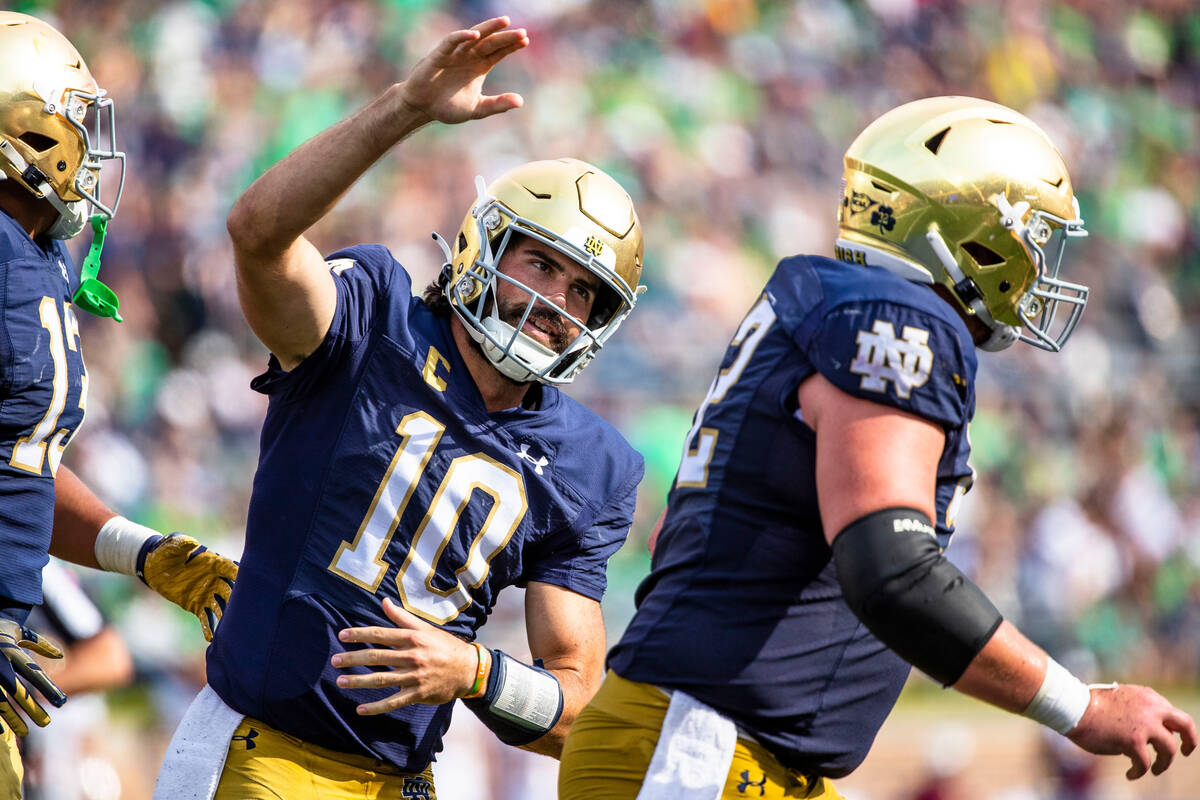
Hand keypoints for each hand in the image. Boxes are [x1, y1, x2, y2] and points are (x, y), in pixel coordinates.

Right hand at [0, 618, 65, 735]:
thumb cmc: (0, 627)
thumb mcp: (21, 631)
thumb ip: (41, 644)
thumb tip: (60, 656)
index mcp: (13, 653)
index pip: (35, 675)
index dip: (49, 689)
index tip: (61, 702)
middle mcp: (0, 665)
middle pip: (19, 692)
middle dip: (32, 708)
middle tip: (46, 723)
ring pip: (0, 702)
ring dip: (13, 718)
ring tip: (25, 731)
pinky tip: (1, 731)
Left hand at [139, 533, 237, 641]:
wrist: (154, 566)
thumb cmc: (166, 551)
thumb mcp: (172, 544)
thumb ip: (182, 544)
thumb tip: (192, 544)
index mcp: (213, 562)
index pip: (230, 568)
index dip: (239, 575)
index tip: (249, 583)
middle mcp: (214, 579)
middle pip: (229, 590)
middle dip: (237, 600)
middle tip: (244, 610)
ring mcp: (206, 593)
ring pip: (220, 606)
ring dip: (225, 616)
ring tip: (230, 629)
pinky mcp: (196, 604)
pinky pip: (205, 617)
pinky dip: (209, 626)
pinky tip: (211, 638)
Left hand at [332, 597, 479, 714]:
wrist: (468, 669)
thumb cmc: (444, 646)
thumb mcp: (425, 629)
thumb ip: (402, 617)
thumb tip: (384, 601)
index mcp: (412, 638)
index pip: (380, 635)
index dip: (360, 634)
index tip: (342, 636)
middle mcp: (412, 656)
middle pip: (376, 657)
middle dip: (353, 659)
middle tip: (334, 660)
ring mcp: (414, 676)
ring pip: (381, 679)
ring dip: (359, 681)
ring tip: (341, 681)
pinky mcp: (418, 694)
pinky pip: (393, 701)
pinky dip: (376, 707)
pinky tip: (360, 710)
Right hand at [399, 16, 528, 124]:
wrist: (422, 109)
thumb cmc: (448, 106)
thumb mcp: (477, 109)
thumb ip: (497, 104)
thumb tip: (520, 102)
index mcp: (479, 66)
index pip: (499, 52)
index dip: (511, 46)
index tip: (526, 40)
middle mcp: (469, 57)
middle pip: (491, 43)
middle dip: (506, 37)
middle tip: (522, 32)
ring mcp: (455, 54)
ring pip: (474, 37)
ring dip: (489, 28)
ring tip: (504, 22)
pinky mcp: (439, 56)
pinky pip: (451, 42)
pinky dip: (461, 37)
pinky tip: (474, 35)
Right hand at [1067, 684, 1196, 778]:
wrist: (1073, 707)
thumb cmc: (1089, 705)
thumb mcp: (1121, 700)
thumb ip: (1138, 710)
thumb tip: (1147, 732)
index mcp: (1147, 697)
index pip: (1171, 713)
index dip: (1173, 727)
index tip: (1171, 735)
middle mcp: (1151, 708)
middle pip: (1185, 725)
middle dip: (1190, 741)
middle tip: (1186, 751)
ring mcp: (1144, 725)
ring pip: (1169, 749)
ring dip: (1164, 763)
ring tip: (1156, 770)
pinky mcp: (1133, 741)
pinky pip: (1145, 764)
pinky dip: (1139, 771)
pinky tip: (1131, 774)